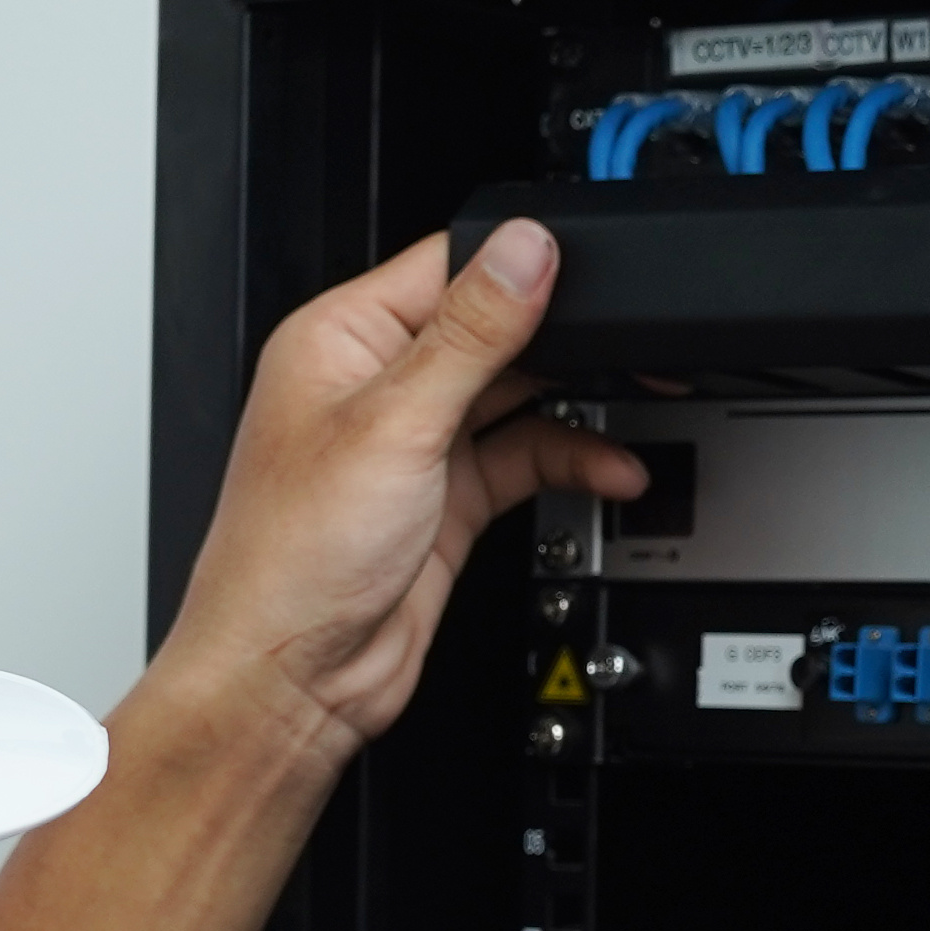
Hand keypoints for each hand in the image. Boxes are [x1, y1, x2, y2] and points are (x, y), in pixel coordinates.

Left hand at [143, 222, 650, 793]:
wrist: (294, 681)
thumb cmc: (291, 558)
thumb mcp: (394, 423)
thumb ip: (470, 334)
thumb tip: (524, 249)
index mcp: (341, 338)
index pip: (447, 265)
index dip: (516, 262)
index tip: (583, 272)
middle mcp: (379, 383)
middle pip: (494, 326)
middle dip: (562, 335)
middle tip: (628, 341)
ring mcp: (417, 442)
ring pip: (519, 392)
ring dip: (577, 398)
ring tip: (638, 395)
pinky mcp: (449, 498)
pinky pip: (528, 456)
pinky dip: (574, 458)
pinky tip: (611, 465)